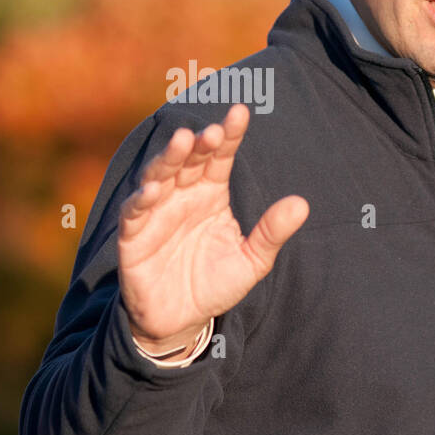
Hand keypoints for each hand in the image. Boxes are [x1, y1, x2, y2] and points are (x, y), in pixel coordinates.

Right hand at [118, 103, 308, 351]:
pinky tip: (153, 190)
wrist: (180, 321)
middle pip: (188, 161)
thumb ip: (271, 233)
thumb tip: (302, 204)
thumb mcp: (251, 261)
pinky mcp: (133, 237)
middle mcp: (182, 196)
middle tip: (211, 131)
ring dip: (168, 159)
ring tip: (182, 142)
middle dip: (198, 143)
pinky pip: (134, 213)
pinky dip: (141, 200)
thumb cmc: (214, 284)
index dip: (229, 135)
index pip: (220, 157)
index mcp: (211, 194)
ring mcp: (155, 213)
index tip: (240, 113)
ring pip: (159, 177)